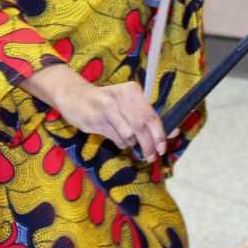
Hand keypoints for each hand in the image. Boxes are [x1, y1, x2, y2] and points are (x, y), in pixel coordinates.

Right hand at [20, 64, 169, 158]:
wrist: (74, 96)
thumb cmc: (107, 101)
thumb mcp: (127, 103)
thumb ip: (147, 117)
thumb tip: (173, 134)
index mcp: (132, 90)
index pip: (151, 115)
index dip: (160, 134)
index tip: (163, 148)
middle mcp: (120, 97)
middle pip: (141, 126)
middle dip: (149, 145)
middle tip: (152, 157)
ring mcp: (107, 108)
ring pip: (129, 135)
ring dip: (134, 145)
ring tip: (133, 147)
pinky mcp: (96, 120)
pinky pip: (116, 138)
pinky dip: (121, 144)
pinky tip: (119, 140)